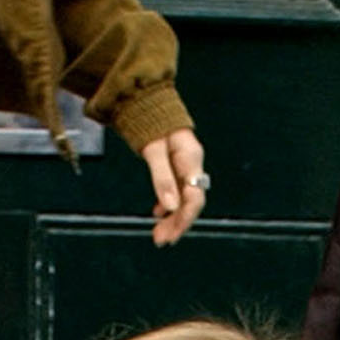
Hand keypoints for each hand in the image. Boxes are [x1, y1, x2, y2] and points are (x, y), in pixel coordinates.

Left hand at [141, 128, 206, 245]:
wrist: (145, 100)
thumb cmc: (150, 119)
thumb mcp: (153, 149)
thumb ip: (161, 177)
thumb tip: (168, 207)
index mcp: (191, 159)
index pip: (194, 198)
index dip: (184, 219)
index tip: (171, 234)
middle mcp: (191, 165)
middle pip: (190, 203)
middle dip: (176, 223)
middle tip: (160, 239)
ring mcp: (185, 167)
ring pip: (183, 200)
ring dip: (171, 218)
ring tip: (158, 233)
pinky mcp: (176, 168)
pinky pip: (176, 192)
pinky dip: (166, 205)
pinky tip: (157, 213)